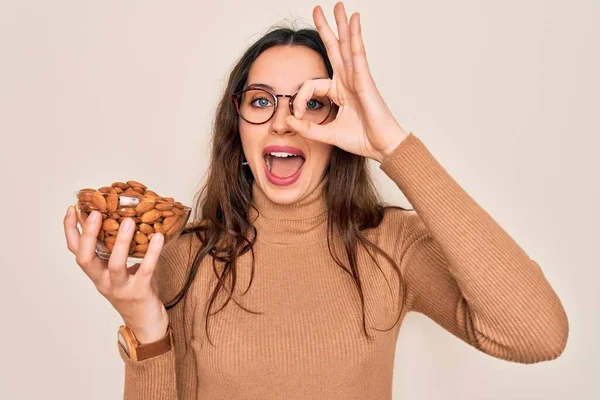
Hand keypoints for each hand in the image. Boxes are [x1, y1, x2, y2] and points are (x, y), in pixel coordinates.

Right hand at [63, 206, 168, 342]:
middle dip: (87, 235)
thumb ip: (121, 252)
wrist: (147, 326)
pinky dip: (152, 252)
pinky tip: (159, 237)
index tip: (72, 209)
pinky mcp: (140, 293)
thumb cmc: (136, 294)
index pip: (75, 251)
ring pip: (115, 265)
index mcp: (97, 274)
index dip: (70, 230)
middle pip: (85, 258)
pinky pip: (145, 270)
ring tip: (128, 221)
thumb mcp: (123, 271)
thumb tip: (127, 219)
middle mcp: (103, 282)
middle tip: (95, 212)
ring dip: (120, 242)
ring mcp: (120, 289)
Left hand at [285, 2, 409, 163]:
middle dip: (327, 28)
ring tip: (338, 6)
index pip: (311, 85)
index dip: (300, 99)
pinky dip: (355, 36)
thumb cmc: (361, 138)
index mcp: (339, 91)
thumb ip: (307, 128)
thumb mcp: (326, 133)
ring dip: (342, 25)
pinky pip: (358, 54)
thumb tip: (287, 121)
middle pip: (335, 48)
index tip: (297, 116)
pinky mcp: (365, 79)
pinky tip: (354, 20)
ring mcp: (357, 78)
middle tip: (318, 9)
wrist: (380, 146)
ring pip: (347, 45)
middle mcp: (347, 80)